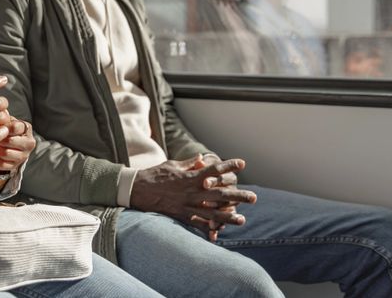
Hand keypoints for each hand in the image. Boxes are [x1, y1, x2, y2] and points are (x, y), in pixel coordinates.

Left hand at [0, 117, 34, 172]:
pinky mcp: (14, 166)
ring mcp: (23, 156)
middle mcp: (29, 143)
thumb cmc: (4, 128)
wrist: (6, 143)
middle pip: (9, 141)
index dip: (1, 126)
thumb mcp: (5, 121)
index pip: (14, 127)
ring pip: (4, 153)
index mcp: (27, 129)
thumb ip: (1, 118)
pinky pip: (0, 164)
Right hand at [130, 155, 256, 236]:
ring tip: (243, 219)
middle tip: (253, 198)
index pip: (214, 169)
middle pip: (219, 193)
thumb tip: (203, 158)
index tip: (242, 164)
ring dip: (229, 216)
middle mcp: (192, 191)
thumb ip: (190, 163)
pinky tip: (219, 232)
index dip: (229, 166)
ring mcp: (187, 205)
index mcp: (191, 176)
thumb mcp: (173, 164)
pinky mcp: (180, 215)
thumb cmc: (155, 174)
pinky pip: (197, 224)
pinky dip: (209, 228)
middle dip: (238, 195)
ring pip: (212, 212)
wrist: (138, 189)